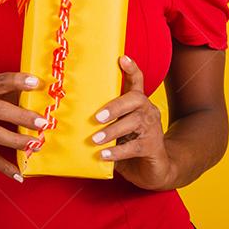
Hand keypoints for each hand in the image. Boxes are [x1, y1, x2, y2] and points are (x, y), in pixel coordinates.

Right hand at [0, 72, 46, 182]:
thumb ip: (1, 90)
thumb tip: (32, 96)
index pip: (2, 81)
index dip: (19, 81)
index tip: (37, 82)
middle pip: (0, 110)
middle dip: (22, 117)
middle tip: (42, 122)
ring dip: (18, 141)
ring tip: (36, 145)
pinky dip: (4, 167)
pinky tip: (18, 174)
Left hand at [90, 55, 175, 190]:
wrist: (155, 170)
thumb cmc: (129, 144)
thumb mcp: (117, 128)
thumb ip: (104, 120)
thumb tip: (73, 116)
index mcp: (138, 103)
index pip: (137, 81)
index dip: (131, 69)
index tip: (122, 58)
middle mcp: (148, 111)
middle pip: (136, 99)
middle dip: (115, 106)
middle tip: (97, 117)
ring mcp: (152, 128)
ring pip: (134, 122)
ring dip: (113, 131)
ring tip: (95, 139)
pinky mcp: (153, 147)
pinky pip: (135, 147)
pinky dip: (118, 151)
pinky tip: (104, 155)